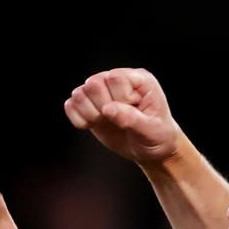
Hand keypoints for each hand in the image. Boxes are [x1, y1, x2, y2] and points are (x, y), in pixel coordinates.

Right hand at [64, 68, 182, 165]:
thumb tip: (108, 109)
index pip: (114, 78)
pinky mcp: (89, 105)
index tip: (134, 113)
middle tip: (117, 119)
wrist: (151, 149)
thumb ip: (131, 119)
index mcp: (138, 79)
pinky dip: (78, 119)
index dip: (120, 99)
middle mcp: (117, 80)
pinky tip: (92, 125)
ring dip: (90, 113)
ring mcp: (102, 92)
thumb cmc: (158, 136)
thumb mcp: (151, 130)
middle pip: (93, 83)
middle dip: (103, 107)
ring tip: (105, 122)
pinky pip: (70, 105)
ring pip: (79, 93)